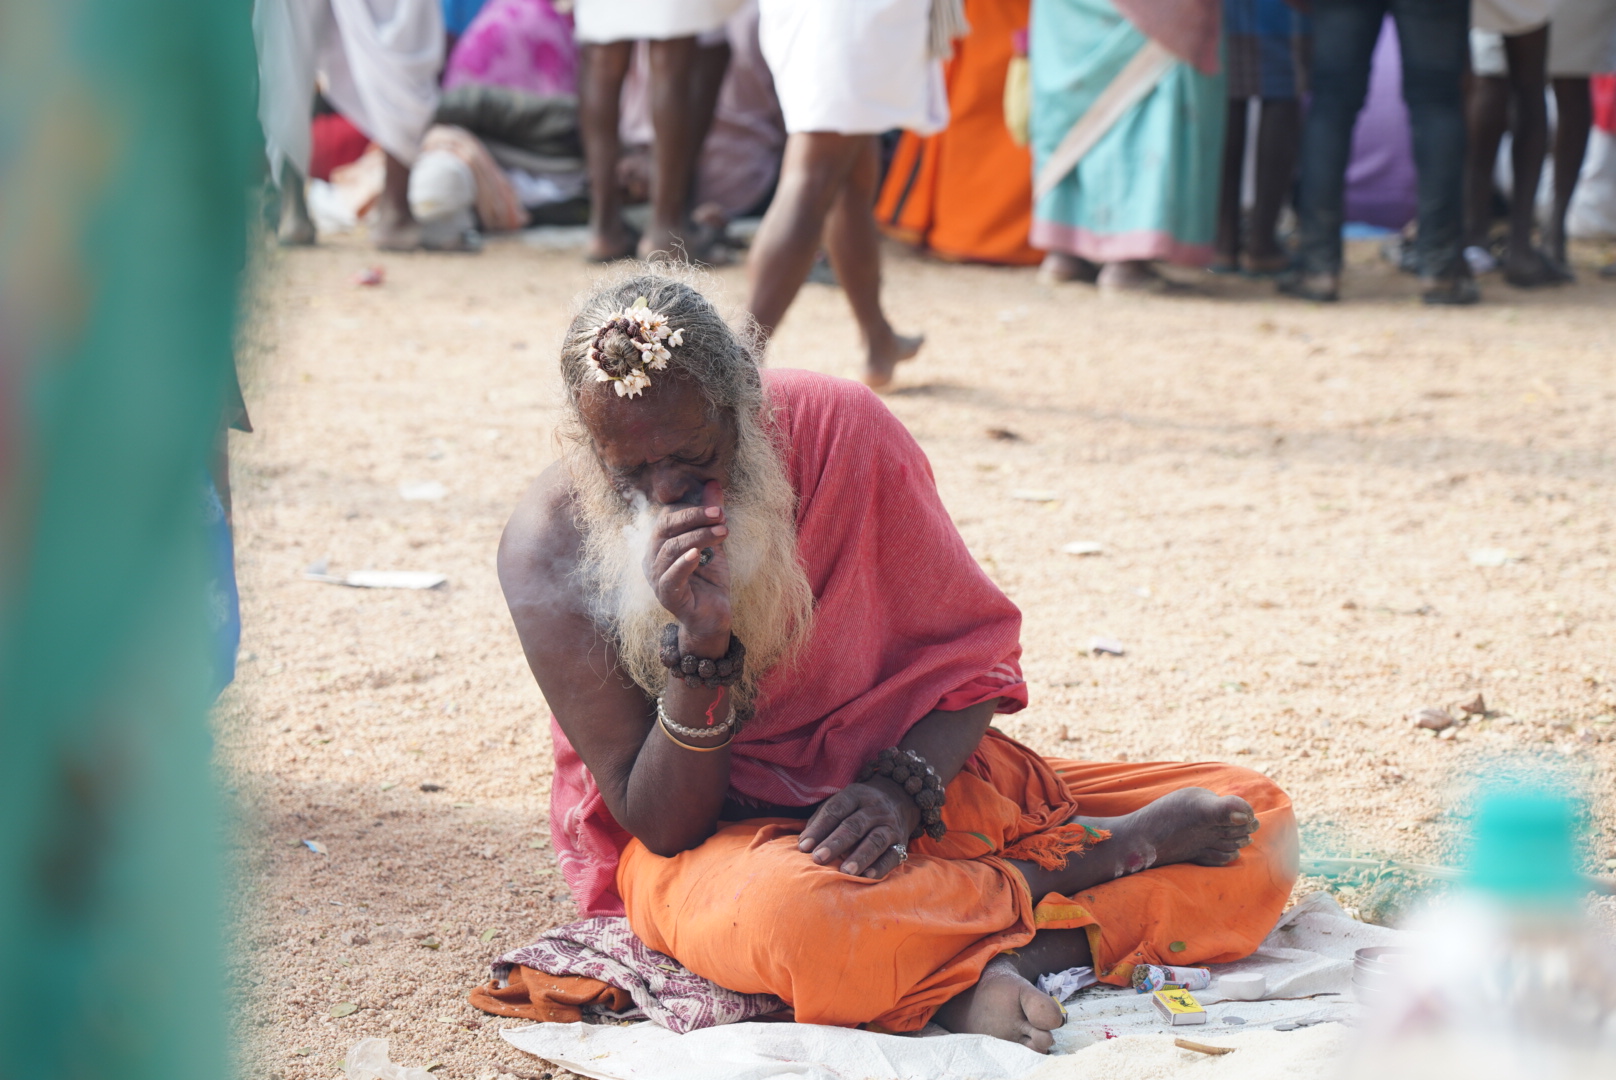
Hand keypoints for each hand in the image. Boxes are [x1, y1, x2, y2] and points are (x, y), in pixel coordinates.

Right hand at [645, 481, 730, 652]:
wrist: (713, 615)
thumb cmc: (710, 578)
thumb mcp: (714, 543)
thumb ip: (711, 516)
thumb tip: (713, 483)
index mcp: (660, 544)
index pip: (668, 517)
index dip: (692, 510)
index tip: (719, 508)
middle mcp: (653, 558)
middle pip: (665, 528)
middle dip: (693, 517)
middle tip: (720, 514)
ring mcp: (656, 578)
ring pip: (671, 549)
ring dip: (698, 537)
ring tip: (723, 532)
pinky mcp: (666, 596)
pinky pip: (670, 577)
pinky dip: (683, 564)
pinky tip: (697, 554)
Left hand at [796, 778, 919, 879]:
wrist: (900, 798)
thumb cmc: (858, 807)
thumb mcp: (842, 802)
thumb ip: (822, 820)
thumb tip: (804, 844)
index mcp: (856, 795)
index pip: (836, 810)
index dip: (819, 828)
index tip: (804, 847)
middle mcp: (875, 808)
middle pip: (854, 825)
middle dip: (835, 843)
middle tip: (819, 859)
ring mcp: (890, 825)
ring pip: (875, 840)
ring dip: (860, 857)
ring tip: (845, 871)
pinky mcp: (901, 842)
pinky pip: (893, 855)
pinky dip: (881, 867)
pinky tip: (868, 877)